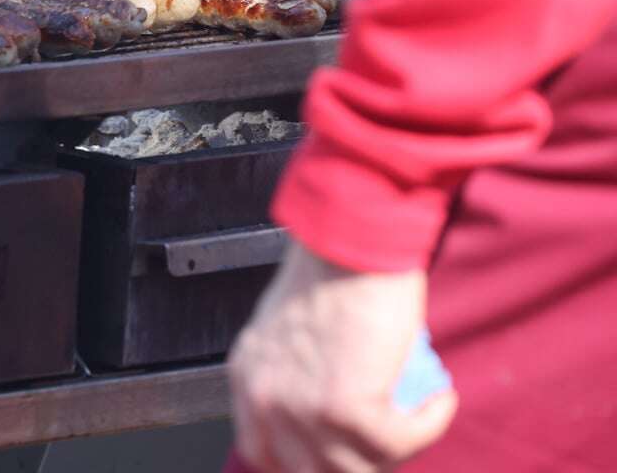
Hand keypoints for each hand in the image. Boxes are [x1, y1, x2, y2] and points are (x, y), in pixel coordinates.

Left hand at [228, 242, 457, 472]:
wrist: (352, 236)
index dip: (311, 464)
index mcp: (247, 378)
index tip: (349, 452)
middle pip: (313, 472)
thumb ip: (294, 370)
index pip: (264, 455)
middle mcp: (264, 400)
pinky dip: (429, 424)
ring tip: (423, 412)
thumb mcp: (289, 327)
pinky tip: (439, 400)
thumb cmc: (332, 266)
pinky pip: (400, 442)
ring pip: (360, 469)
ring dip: (401, 448)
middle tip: (396, 437)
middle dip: (362, 464)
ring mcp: (301, 410)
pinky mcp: (345, 408)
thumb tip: (326, 404)